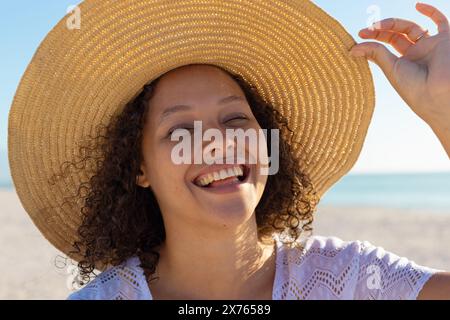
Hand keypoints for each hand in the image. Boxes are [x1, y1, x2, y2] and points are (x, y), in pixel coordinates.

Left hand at [349, 3, 449, 132]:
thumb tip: (353, 48)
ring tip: (377, 25)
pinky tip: (417, 5)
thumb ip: (376, 54)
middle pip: (397, 34)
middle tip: (365, 31)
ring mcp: (431, 45)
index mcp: (404, 63)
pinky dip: (430, 11)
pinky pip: (441, 21)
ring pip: (411, 27)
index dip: (374, 37)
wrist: (438, 94)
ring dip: (393, 23)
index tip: (360, 35)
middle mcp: (418, 53)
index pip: (388, 44)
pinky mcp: (445, 39)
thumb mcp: (391, 69)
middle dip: (380, 30)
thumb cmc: (414, 87)